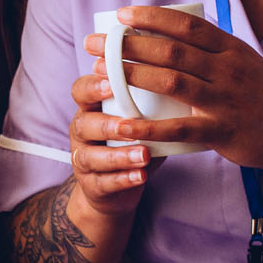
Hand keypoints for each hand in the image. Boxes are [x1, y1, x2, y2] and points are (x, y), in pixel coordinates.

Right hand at [65, 59, 157, 221]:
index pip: (82, 91)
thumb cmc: (130, 141)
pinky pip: (103, 183)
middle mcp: (82, 132)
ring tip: (144, 155)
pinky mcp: (91, 186)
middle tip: (129, 125)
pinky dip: (123, 180)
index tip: (111, 83)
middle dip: (107, 125)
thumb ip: (149, 100)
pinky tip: (141, 177)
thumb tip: (181, 75)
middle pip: (83, 124)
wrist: (115, 187)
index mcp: (90, 109)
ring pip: (91, 157)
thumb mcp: (136, 118)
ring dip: (119, 156)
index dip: (93, 87)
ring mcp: (83, 160)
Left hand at [88, 5, 262, 177]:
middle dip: (129, 44)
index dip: (152, 17)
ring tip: (100, 74)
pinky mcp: (222, 132)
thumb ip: (213, 50)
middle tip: (96, 44)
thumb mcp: (245, 63)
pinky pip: (179, 128)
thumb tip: (174, 33)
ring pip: (172, 82)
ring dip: (132, 75)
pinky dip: (148, 126)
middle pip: (171, 50)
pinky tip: (123, 125)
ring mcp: (225, 101)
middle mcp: (228, 70)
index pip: (187, 25)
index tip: (121, 14)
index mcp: (231, 49)